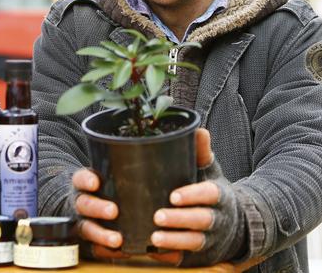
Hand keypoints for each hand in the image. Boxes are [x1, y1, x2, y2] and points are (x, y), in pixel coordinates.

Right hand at [72, 168, 128, 259]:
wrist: (80, 207)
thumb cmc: (101, 190)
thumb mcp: (102, 178)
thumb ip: (115, 174)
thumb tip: (145, 165)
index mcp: (81, 186)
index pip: (80, 179)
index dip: (86, 180)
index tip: (95, 183)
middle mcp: (78, 203)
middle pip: (83, 205)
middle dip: (97, 208)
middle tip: (113, 211)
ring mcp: (81, 223)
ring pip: (86, 229)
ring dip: (101, 235)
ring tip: (117, 240)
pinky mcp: (86, 241)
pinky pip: (94, 248)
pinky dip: (106, 251)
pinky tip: (122, 251)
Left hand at [151, 128, 216, 255]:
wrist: (237, 226)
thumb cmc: (212, 193)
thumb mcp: (211, 172)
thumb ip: (202, 153)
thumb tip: (198, 129)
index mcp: (219, 196)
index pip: (209, 195)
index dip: (192, 196)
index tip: (173, 196)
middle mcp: (217, 220)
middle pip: (201, 221)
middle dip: (180, 220)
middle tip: (158, 217)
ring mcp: (210, 240)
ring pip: (194, 243)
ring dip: (174, 241)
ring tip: (153, 238)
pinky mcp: (201, 256)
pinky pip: (186, 259)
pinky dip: (170, 257)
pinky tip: (151, 253)